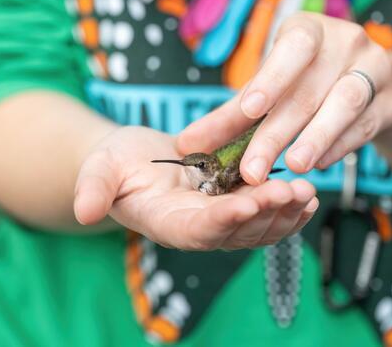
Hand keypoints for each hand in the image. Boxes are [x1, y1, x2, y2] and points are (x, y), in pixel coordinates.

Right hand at [74, 126, 317, 249]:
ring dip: (284, 212)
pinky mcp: (231, 204)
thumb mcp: (100, 168)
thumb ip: (94, 189)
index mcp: (166, 223)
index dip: (222, 220)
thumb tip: (83, 212)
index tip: (248, 203)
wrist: (137, 161)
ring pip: (256, 227)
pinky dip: (285, 208)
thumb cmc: (117, 163)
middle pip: (236, 231)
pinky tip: (306, 196)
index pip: (198, 230)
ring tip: (308, 192)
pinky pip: (263, 214)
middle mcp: (197, 228)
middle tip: (295, 191)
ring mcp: (218, 218)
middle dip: (267, 213)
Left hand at [177, 12, 391, 184]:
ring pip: (345, 102)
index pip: (293, 46)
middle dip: (277, 132)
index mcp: (308, 32)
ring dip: (316, 137)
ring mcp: (373, 68)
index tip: (249, 109)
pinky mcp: (391, 99)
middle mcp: (344, 43)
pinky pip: (366, 124)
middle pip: (308, 89)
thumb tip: (187, 144)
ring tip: (293, 165)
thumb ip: (230, 116)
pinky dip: (340, 146)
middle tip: (252, 169)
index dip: (272, 77)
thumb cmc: (306, 80)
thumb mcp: (269, 89)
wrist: (368, 79)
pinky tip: (318, 164)